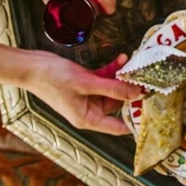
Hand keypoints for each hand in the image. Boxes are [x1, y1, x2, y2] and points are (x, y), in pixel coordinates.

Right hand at [25, 52, 140, 134]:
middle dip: (130, 90)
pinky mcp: (85, 83)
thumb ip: (112, 88)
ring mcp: (87, 96)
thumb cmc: (53, 79)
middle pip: (117, 104)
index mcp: (88, 119)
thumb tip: (136, 93)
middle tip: (146, 77)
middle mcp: (89, 110)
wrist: (33, 66)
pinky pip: (103, 79)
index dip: (135, 120)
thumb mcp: (86, 83)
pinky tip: (121, 58)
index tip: (152, 110)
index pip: (118, 127)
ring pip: (111, 89)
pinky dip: (112, 70)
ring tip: (134, 64)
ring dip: (121, 77)